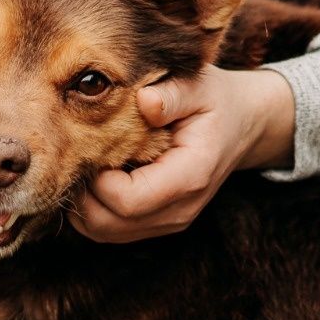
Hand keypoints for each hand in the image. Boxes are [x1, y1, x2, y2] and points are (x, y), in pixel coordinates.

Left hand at [74, 66, 293, 242]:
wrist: (242, 126)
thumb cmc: (215, 101)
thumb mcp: (200, 86)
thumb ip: (173, 95)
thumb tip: (145, 101)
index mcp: (190, 176)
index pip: (128, 200)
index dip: (98, 179)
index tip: (91, 146)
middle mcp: (180, 210)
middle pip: (109, 224)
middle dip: (83, 194)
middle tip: (78, 157)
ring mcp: (169, 222)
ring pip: (104, 232)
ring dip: (84, 204)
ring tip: (86, 165)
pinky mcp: (158, 224)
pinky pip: (111, 230)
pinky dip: (93, 209)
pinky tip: (96, 177)